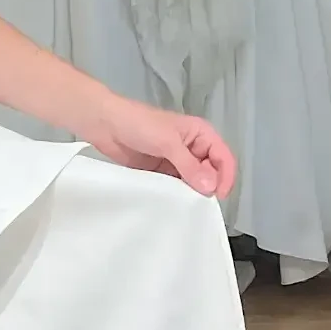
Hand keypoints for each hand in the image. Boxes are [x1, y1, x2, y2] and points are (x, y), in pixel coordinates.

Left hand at [78, 93, 236, 198]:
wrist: (105, 124)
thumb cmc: (139, 124)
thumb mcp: (167, 142)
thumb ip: (189, 165)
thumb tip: (209, 187)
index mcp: (200, 134)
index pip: (223, 157)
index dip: (225, 176)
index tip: (218, 195)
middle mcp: (192, 147)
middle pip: (211, 171)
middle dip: (208, 186)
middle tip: (198, 202)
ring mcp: (176, 160)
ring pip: (193, 180)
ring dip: (191, 192)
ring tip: (185, 205)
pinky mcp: (161, 170)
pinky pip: (175, 184)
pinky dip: (176, 193)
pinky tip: (173, 203)